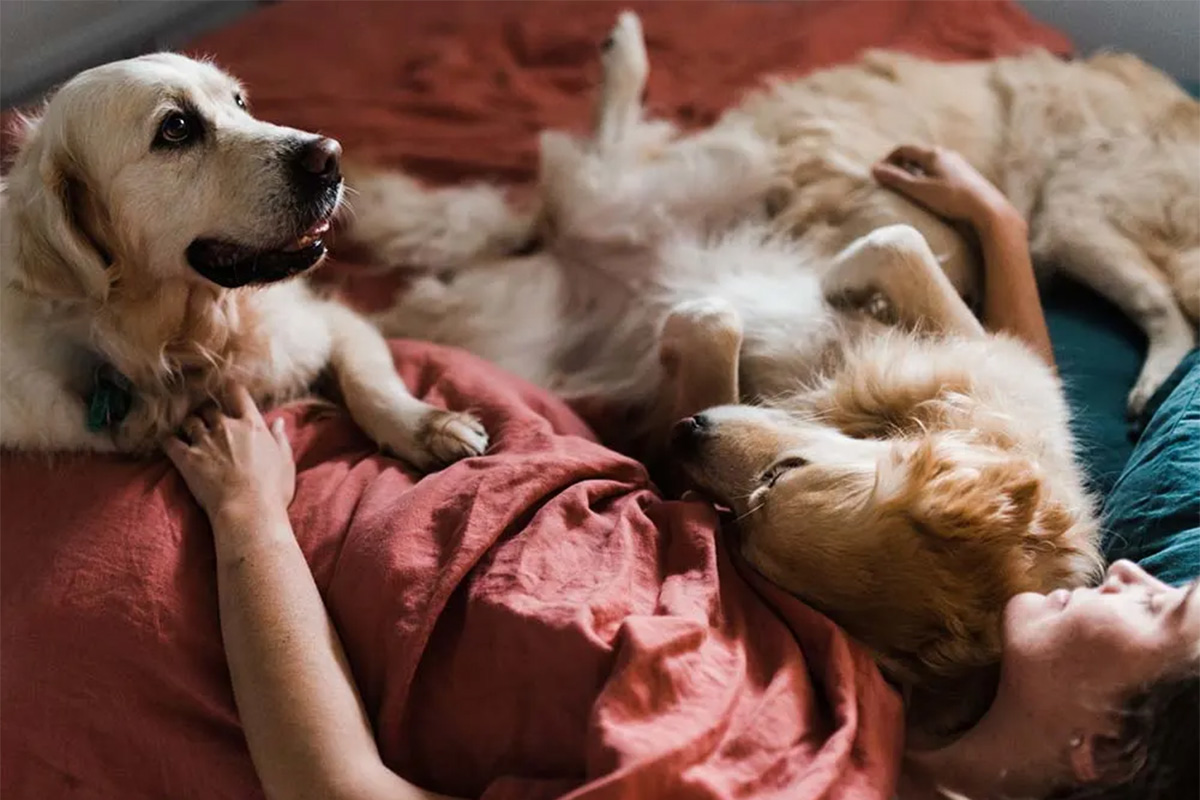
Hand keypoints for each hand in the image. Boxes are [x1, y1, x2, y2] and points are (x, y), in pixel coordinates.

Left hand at [165, 384, 294, 520]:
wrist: (249, 511)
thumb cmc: (272, 490)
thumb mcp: (285, 461)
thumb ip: (280, 438)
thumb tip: (278, 421)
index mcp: (252, 425)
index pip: (238, 394)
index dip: (231, 389)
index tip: (228, 389)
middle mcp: (226, 427)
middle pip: (209, 408)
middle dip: (208, 411)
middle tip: (208, 418)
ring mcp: (204, 441)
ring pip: (189, 421)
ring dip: (190, 424)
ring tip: (190, 430)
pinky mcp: (187, 459)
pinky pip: (170, 441)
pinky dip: (168, 439)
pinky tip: (168, 440)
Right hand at [872, 145, 1019, 231]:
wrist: (987, 208)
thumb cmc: (951, 198)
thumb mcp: (919, 190)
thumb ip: (896, 179)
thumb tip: (874, 170)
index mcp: (932, 154)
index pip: (903, 149)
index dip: (888, 159)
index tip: (878, 173)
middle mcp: (945, 154)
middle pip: (916, 154)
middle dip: (900, 164)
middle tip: (890, 179)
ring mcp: (957, 164)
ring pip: (929, 163)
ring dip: (914, 171)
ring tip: (906, 187)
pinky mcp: (964, 175)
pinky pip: (939, 170)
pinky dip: (926, 177)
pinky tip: (928, 192)